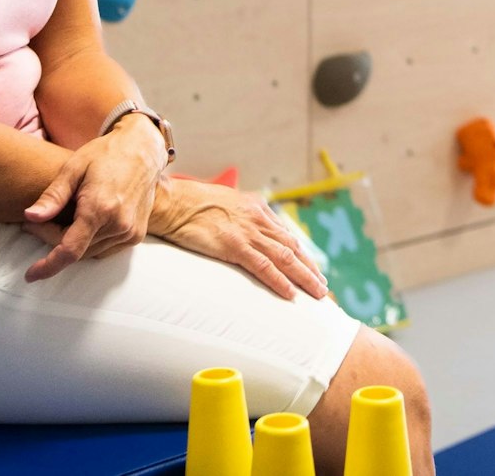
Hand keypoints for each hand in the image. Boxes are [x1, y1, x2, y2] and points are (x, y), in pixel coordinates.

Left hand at [20, 119, 166, 281]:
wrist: (143, 149)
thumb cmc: (106, 154)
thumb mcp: (73, 168)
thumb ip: (53, 196)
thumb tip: (30, 217)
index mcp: (100, 208)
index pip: (69, 250)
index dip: (48, 265)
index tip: (30, 275)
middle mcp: (118, 225)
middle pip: (76, 250)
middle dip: (52, 241)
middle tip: (36, 222)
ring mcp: (130, 232)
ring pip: (90, 252)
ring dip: (71, 243)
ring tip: (58, 221)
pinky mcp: (136, 234)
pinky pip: (105, 249)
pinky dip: (89, 244)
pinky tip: (82, 225)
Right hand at [147, 177, 328, 300]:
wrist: (171, 201)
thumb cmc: (190, 204)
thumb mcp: (223, 205)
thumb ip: (240, 217)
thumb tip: (248, 233)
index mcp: (256, 209)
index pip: (285, 235)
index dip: (302, 254)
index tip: (313, 269)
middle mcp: (257, 219)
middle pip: (292, 247)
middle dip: (310, 268)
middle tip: (324, 288)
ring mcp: (247, 232)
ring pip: (284, 257)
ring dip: (304, 277)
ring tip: (318, 294)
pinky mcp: (233, 245)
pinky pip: (263, 266)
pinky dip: (279, 280)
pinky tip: (290, 293)